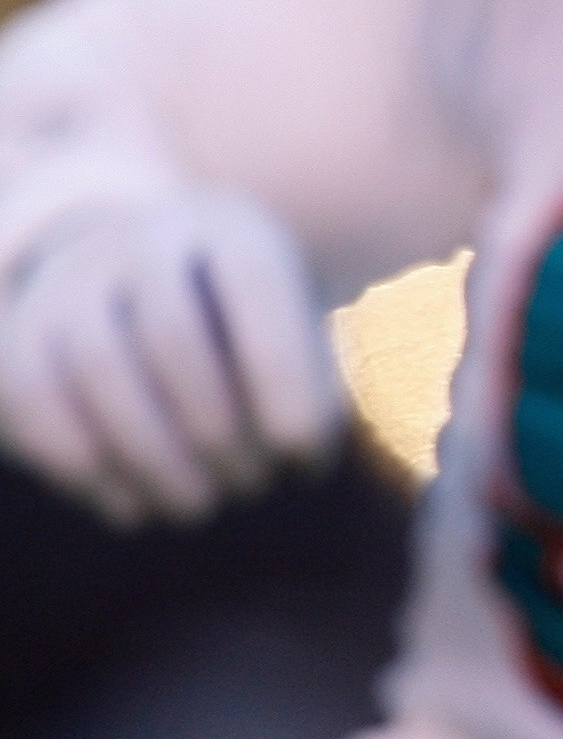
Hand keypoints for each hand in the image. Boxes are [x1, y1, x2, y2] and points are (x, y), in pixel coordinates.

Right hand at [0, 187, 346, 524]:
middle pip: (172, 335)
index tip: (306, 455)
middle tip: (253, 488)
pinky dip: (83, 465)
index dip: (283, 373)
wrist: (126, 277)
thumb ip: (334, 372)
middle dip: (218, 428)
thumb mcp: (299, 324)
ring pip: (99, 368)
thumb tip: (353, 435)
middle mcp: (146, 238)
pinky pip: (32, 397)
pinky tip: (133, 509)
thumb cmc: (244, 323)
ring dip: (152, 456)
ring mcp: (72, 280)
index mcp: (233, 228)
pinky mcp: (18, 331)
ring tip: (199, 507)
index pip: (256, 285)